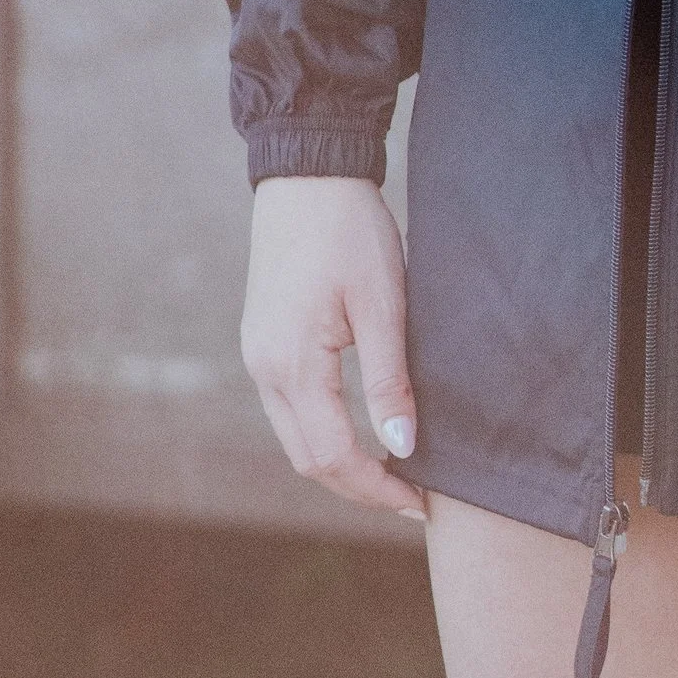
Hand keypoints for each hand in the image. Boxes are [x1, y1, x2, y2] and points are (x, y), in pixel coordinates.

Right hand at [242, 177, 426, 522]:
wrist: (308, 174)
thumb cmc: (350, 231)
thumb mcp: (383, 303)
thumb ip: (390, 379)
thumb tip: (402, 447)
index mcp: (291, 363)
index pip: (333, 456)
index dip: (377, 488)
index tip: (421, 504)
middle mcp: (263, 368)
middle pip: (307, 460)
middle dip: (358, 488)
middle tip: (412, 499)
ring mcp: (256, 356)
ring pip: (295, 439)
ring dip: (340, 464)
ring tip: (392, 472)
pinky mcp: (263, 343)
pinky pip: (289, 410)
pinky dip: (324, 434)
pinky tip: (360, 431)